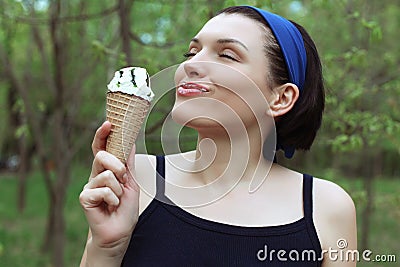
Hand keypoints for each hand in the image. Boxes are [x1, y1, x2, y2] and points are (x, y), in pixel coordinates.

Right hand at [79, 121, 139, 262]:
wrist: (120, 232)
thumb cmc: (124, 209)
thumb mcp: (131, 183)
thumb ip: (129, 163)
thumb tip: (130, 143)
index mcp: (106, 170)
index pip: (102, 148)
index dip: (103, 135)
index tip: (109, 123)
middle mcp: (96, 175)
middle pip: (103, 156)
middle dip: (118, 166)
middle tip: (122, 180)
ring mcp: (89, 186)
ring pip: (107, 175)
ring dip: (119, 189)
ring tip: (116, 199)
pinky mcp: (85, 197)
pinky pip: (103, 190)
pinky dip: (113, 199)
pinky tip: (110, 207)